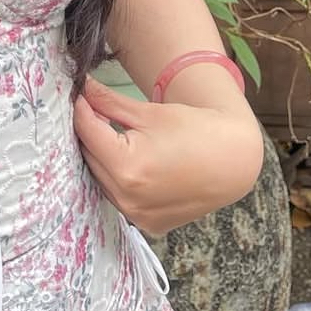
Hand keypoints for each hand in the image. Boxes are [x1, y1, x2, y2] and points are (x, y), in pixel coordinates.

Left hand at [73, 75, 263, 235]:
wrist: (233, 161)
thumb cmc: (193, 130)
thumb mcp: (147, 112)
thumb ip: (107, 101)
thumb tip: (80, 86)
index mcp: (128, 168)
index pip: (87, 131)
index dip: (80, 108)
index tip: (78, 92)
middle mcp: (129, 199)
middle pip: (90, 156)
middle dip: (88, 131)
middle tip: (91, 109)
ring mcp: (138, 216)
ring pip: (100, 179)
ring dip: (99, 156)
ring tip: (107, 133)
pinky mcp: (148, 225)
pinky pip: (118, 197)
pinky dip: (115, 178)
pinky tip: (126, 160)